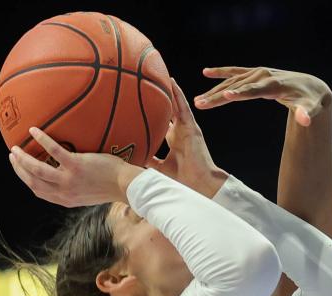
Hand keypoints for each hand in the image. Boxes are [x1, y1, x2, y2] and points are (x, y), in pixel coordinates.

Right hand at [9, 128, 141, 207]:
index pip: (39, 192)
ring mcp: (69, 180)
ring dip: (23, 158)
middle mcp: (64, 192)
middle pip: (33, 182)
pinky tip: (34, 130)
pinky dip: (42, 139)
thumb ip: (73, 188)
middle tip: (13, 155)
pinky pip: (54, 150)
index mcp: (66, 199)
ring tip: (16, 147)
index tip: (19, 169)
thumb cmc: (110, 185)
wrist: (126, 185)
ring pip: (37, 169)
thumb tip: (63, 175)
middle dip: (19, 169)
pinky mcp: (76, 166)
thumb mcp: (87, 193)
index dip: (26, 180)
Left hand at [149, 79, 227, 197]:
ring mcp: (187, 128)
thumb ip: (148, 161)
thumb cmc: (182, 180)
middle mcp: (180, 132)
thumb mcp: (159, 169)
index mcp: (174, 141)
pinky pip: (184, 107)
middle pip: (169, 110)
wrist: (199, 184)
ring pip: (176, 105)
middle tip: (150, 83)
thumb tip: (132, 157)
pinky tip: (172, 82)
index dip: (154, 114)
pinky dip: (178, 94)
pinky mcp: (192, 127)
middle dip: (161, 98)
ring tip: (160, 74)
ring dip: (169, 90)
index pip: (162, 123)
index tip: (143, 105)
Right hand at [193, 66, 331, 126]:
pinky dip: (221, 72)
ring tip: (198, 101)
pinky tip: (206, 72)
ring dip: (215, 90)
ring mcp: (259, 73)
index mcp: (274, 85)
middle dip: (219, 95)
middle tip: (200, 104)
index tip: (226, 96)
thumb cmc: (310, 101)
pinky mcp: (256, 73)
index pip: (255, 90)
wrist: (311, 86)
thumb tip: (306, 120)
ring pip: (233, 81)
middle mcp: (264, 76)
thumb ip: (307, 114)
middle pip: (238, 86)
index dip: (241, 93)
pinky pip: (236, 73)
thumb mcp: (311, 108)